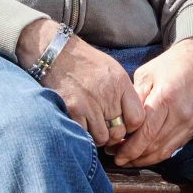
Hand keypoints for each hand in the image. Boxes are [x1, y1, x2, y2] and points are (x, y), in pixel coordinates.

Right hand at [17, 19, 142, 148]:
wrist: (56, 54)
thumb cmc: (85, 63)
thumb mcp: (111, 70)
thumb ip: (123, 93)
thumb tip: (131, 117)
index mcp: (121, 84)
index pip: (137, 118)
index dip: (132, 126)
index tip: (124, 125)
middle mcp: (108, 95)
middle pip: (120, 131)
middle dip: (114, 134)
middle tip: (106, 129)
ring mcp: (90, 105)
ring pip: (102, 138)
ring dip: (98, 136)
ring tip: (92, 126)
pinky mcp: (73, 111)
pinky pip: (84, 135)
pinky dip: (83, 134)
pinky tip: (80, 124)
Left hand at [113, 38, 192, 166]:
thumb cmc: (172, 64)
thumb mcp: (147, 74)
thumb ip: (135, 99)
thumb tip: (122, 122)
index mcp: (166, 98)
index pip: (145, 133)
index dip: (128, 148)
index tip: (114, 153)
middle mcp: (181, 114)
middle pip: (154, 146)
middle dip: (133, 156)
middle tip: (117, 158)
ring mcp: (191, 123)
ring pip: (165, 151)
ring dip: (145, 159)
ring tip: (129, 160)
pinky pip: (175, 147)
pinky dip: (159, 153)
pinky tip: (147, 153)